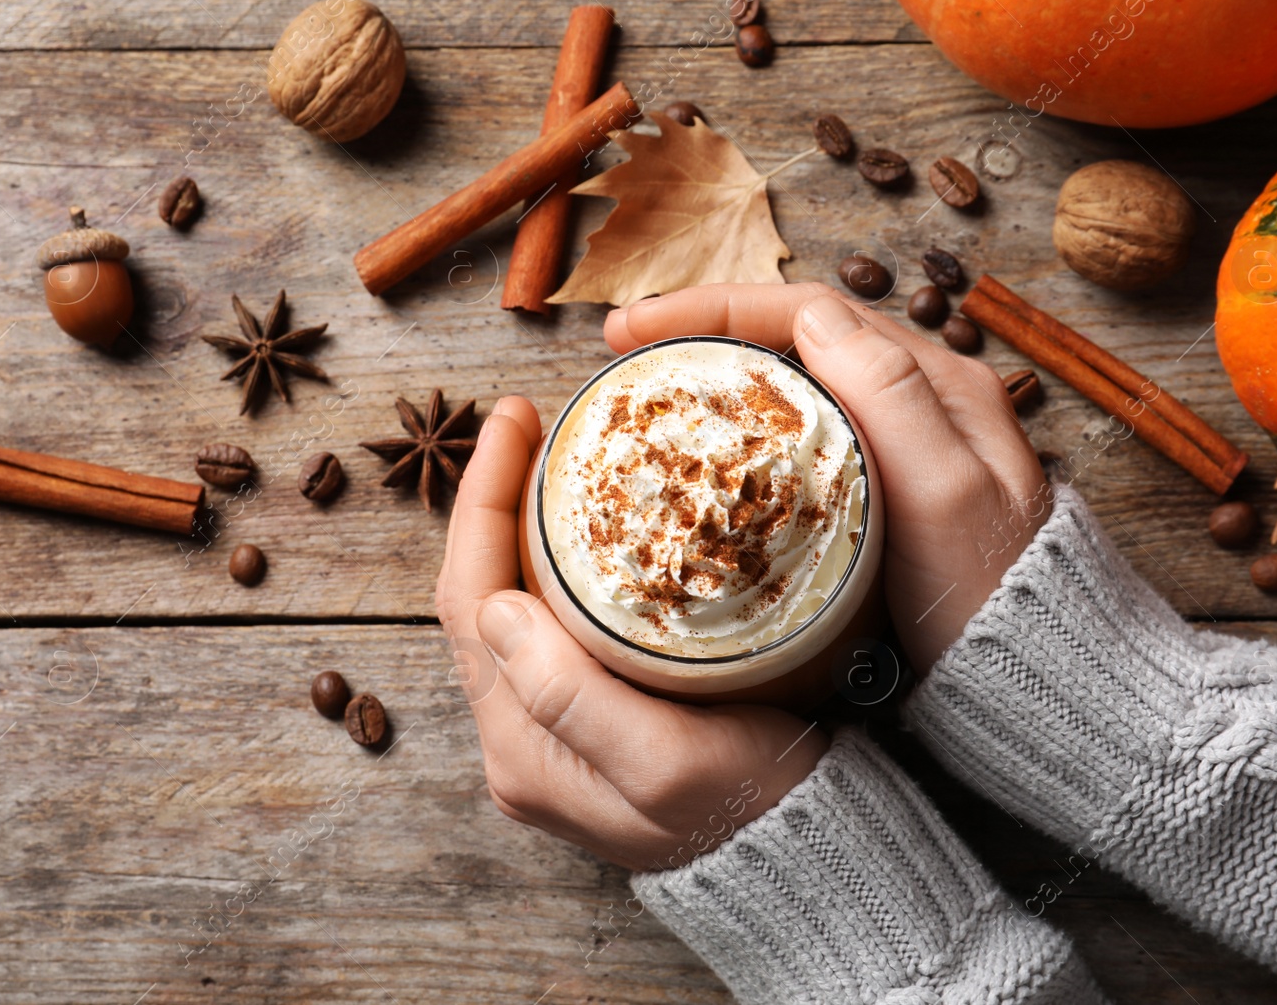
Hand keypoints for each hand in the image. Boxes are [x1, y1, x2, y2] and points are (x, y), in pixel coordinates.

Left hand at [435, 396, 828, 870]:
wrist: (806, 858)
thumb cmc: (751, 809)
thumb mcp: (665, 765)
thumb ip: (571, 697)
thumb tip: (497, 607)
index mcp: (523, 745)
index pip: (470, 599)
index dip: (482, 501)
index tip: (513, 419)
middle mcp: (523, 738)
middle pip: (481, 594)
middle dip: (493, 499)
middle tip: (530, 418)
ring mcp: (554, 730)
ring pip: (515, 603)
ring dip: (521, 524)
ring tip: (552, 454)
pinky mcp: (594, 717)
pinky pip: (553, 620)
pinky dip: (559, 557)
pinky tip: (590, 519)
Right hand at [605, 282, 1050, 675]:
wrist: (1032, 680)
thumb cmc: (992, 597)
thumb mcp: (949, 495)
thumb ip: (893, 400)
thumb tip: (814, 315)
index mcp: (934, 380)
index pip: (806, 311)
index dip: (712, 307)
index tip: (633, 328)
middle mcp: (915, 398)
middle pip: (791, 335)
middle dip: (701, 328)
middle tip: (619, 347)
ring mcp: (895, 444)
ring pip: (790, 383)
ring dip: (715, 371)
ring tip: (644, 386)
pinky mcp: (876, 493)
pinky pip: (796, 437)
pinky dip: (739, 428)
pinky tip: (699, 452)